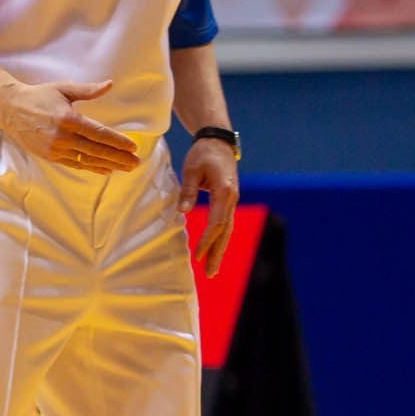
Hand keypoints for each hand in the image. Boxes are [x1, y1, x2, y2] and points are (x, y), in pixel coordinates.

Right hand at [3, 79, 136, 172]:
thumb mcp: (63, 88)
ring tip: (126, 168)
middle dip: (119, 157)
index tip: (133, 147)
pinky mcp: (50, 156)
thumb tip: (109, 85)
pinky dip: (92, 168)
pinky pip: (75, 164)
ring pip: (88, 160)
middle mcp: (62, 136)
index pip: (99, 133)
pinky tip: (106, 170)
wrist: (11, 110)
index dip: (118, 141)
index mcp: (68, 118)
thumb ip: (88, 90)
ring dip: (109, 165)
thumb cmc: (39, 96)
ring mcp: (55, 149)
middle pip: (97, 150)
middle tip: (136, 162)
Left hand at [178, 136, 239, 275]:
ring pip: (227, 230)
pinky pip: (225, 224)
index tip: (197, 255)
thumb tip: (182, 212)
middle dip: (217, 253)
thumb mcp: (190, 169)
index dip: (207, 240)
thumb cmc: (203, 154)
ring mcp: (232, 201)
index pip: (216, 222)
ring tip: (212, 269)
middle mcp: (232, 199)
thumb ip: (187, 191)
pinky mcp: (228, 201)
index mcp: (224, 191)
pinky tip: (213, 251)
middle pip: (225, 231)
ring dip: (220, 249)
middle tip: (209, 273)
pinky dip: (220, 239)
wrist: (218, 142)